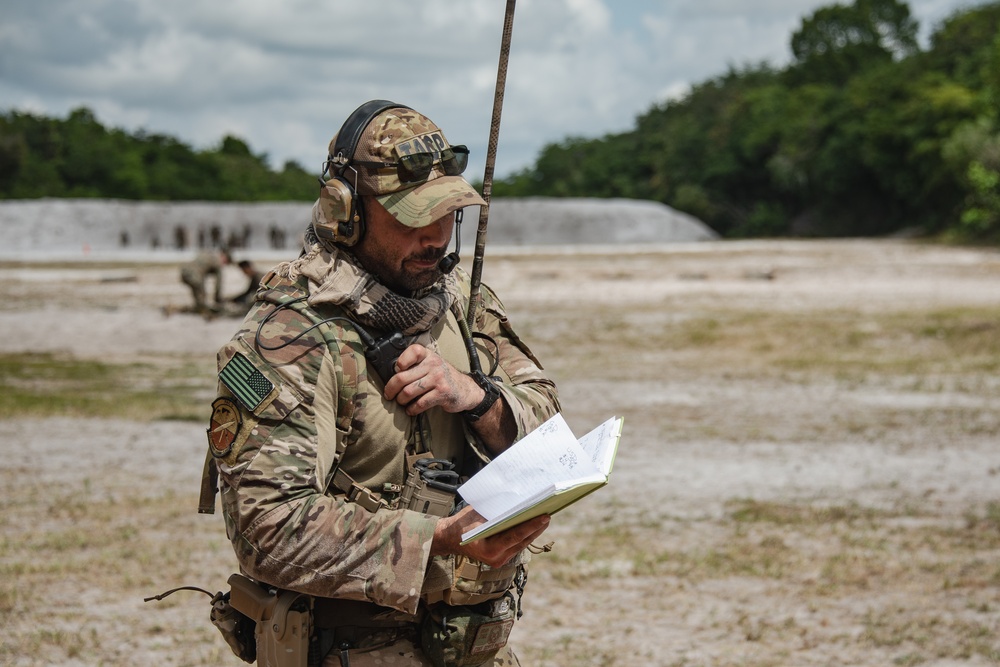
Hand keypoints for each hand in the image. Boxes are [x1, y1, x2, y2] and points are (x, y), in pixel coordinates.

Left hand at [384, 344, 483, 416]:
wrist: (466, 389)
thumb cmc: (443, 378)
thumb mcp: (432, 365)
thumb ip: (416, 365)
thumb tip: (392, 373)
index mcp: (429, 355)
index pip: (413, 351)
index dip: (401, 361)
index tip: (397, 370)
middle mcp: (434, 364)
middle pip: (403, 377)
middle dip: (391, 389)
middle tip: (389, 394)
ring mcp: (438, 378)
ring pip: (409, 392)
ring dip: (401, 400)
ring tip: (401, 402)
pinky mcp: (442, 393)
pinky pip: (420, 403)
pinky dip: (412, 409)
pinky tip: (411, 410)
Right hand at [430, 505, 549, 567]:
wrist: (450, 538)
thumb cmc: (463, 524)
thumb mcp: (479, 514)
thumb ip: (497, 512)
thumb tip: (518, 503)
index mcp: (489, 549)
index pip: (516, 536)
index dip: (532, 526)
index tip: (544, 516)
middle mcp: (496, 558)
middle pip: (522, 541)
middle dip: (537, 528)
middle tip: (549, 514)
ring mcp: (499, 561)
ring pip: (522, 545)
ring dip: (533, 532)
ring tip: (544, 519)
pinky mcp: (501, 558)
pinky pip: (517, 546)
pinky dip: (525, 535)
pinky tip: (533, 525)